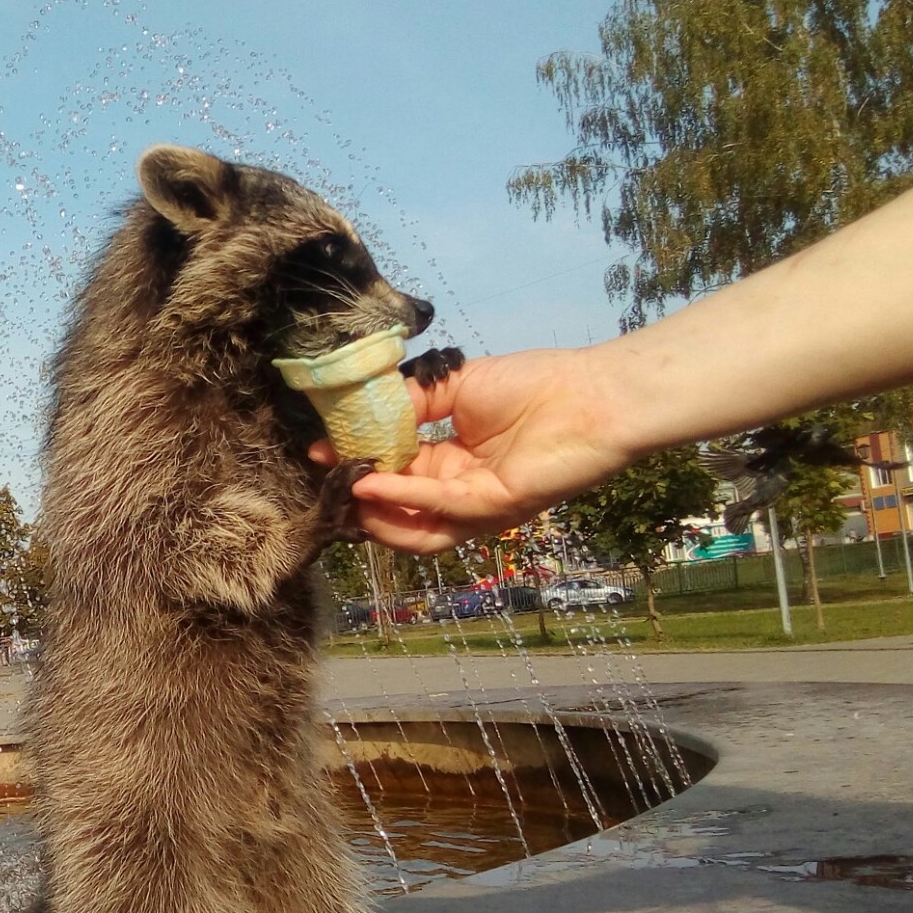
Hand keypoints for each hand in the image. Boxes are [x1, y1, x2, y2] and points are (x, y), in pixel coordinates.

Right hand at [308, 347, 628, 552]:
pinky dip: (400, 498)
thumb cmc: (535, 385)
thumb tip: (366, 409)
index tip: (320, 448)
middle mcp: (458, 489)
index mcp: (451, 459)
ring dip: (374, 514)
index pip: (394, 471)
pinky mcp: (490, 509)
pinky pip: (436, 508)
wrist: (592, 396)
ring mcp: (473, 504)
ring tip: (344, 489)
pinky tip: (369, 482)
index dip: (358, 462)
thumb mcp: (457, 384)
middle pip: (397, 506)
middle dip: (357, 494)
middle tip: (326, 475)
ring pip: (413, 527)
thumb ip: (413, 400)